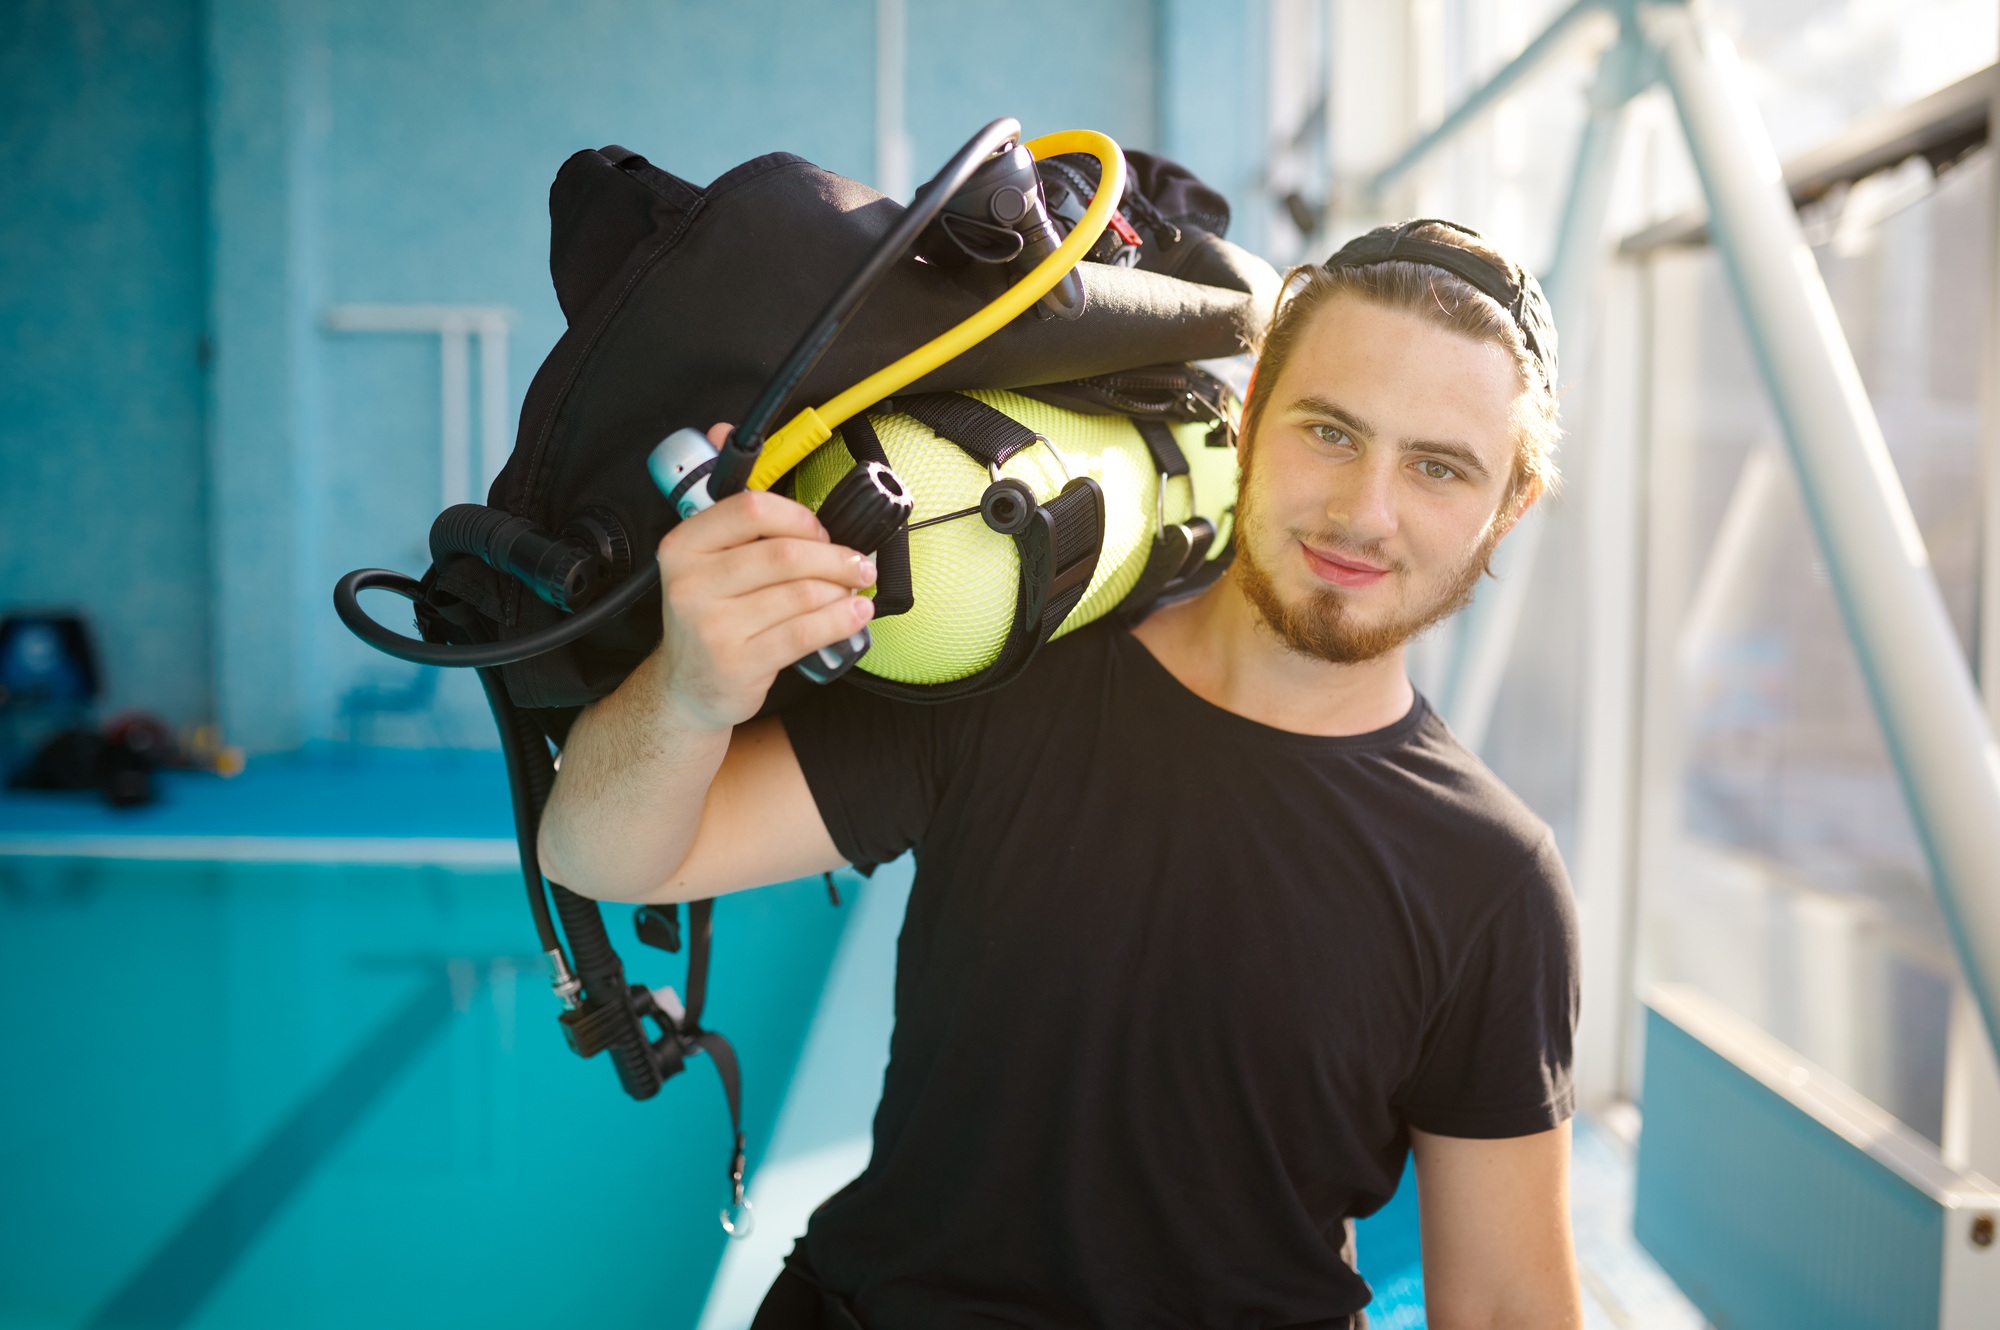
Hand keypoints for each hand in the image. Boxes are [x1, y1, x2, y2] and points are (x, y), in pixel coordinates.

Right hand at [652, 424, 877, 729]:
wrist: (686, 687)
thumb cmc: (709, 615)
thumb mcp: (705, 558)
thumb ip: (726, 503)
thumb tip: (721, 429)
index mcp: (683, 545)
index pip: (751, 509)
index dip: (799, 516)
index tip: (822, 531)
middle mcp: (691, 583)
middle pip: (784, 553)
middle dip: (834, 557)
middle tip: (858, 563)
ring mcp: (712, 626)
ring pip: (800, 593)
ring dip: (841, 589)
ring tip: (855, 590)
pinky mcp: (738, 662)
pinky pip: (804, 632)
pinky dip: (840, 620)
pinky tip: (855, 614)